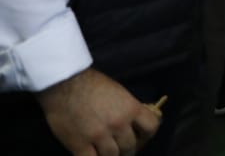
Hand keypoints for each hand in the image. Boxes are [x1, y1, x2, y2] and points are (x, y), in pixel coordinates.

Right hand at [36, 68, 159, 155]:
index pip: (151, 127)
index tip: (140, 137)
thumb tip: (133, 123)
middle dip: (127, 149)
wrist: (65, 84)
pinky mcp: (79, 145)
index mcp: (131, 108)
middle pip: (131, 147)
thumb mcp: (119, 93)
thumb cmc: (92, 84)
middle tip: (121, 148)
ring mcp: (99, 136)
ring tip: (106, 153)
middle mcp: (119, 124)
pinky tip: (92, 155)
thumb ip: (128, 109)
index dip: (147, 135)